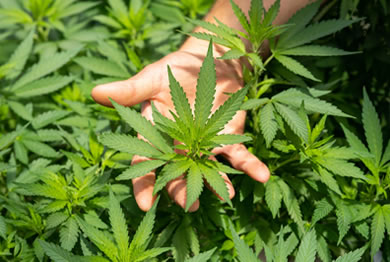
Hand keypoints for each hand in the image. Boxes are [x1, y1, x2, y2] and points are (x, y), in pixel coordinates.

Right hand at [92, 42, 269, 211]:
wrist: (210, 60)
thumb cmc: (176, 68)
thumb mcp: (153, 77)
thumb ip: (130, 90)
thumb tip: (95, 92)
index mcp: (157, 134)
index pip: (147, 162)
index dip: (145, 183)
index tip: (146, 204)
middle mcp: (180, 145)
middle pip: (178, 172)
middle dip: (183, 188)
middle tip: (190, 204)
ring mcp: (205, 144)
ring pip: (208, 169)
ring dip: (217, 182)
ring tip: (226, 194)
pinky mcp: (228, 138)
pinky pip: (239, 155)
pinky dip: (250, 166)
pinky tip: (262, 176)